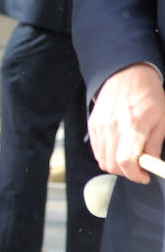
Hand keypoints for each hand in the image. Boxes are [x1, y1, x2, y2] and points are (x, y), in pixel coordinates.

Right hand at [88, 63, 164, 182]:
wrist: (126, 74)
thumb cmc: (147, 94)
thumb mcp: (161, 120)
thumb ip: (154, 144)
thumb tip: (150, 163)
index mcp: (132, 125)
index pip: (126, 160)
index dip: (135, 175)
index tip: (144, 176)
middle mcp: (112, 126)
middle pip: (111, 164)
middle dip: (126, 172)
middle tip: (138, 167)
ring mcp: (99, 126)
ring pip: (102, 159)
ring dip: (116, 165)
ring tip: (129, 156)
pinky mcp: (93, 125)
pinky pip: (97, 149)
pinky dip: (107, 155)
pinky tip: (118, 148)